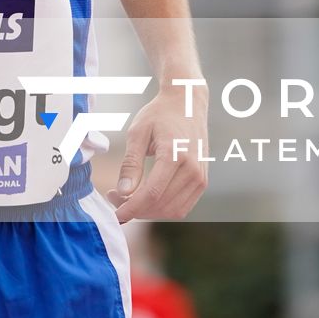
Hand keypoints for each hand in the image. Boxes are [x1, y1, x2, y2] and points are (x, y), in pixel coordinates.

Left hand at [108, 80, 207, 221]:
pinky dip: (162, 208)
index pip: (151, 194)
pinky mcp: (203, 182)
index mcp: (175, 155)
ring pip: (172, 210)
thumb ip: (131, 164)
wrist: (187, 102)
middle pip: (161, 205)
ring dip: (149, 212)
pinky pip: (182, 206)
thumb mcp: (138, 133)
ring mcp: (201, 177)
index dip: (131, 208)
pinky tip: (145, 198)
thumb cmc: (160, 114)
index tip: (115, 215)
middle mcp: (193, 169)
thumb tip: (124, 192)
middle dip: (136, 209)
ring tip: (128, 198)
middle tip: (115, 198)